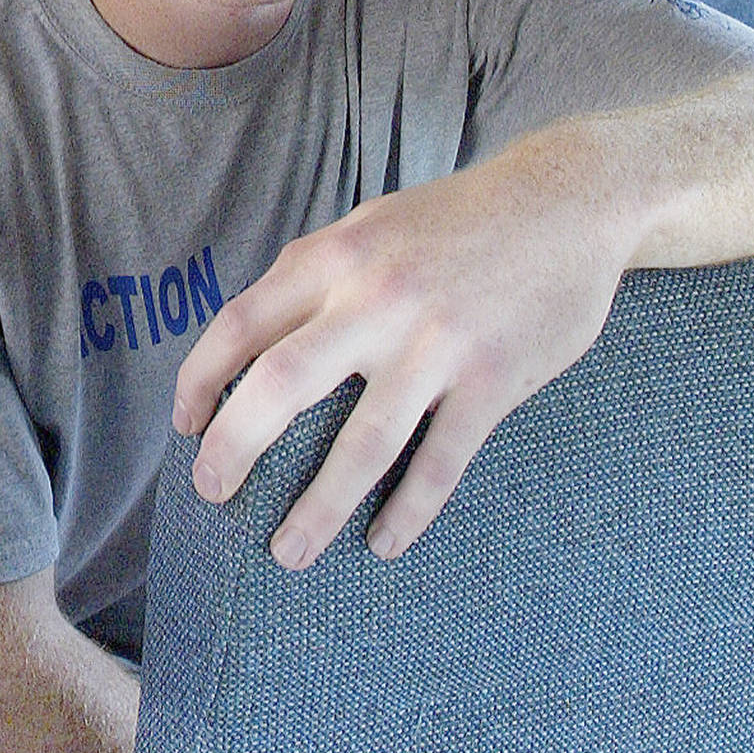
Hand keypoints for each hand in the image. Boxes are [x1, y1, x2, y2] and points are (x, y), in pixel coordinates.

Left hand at [171, 145, 626, 568]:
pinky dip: (408, 511)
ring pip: (361, 443)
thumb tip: (256, 344)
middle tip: (212, 494)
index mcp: (336, 255)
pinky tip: (384, 542)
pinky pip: (439, 462)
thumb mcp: (372, 226)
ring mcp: (436, 341)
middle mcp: (376, 296)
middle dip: (235, 448)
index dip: (202, 380)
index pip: (241, 323)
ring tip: (289, 551)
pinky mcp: (492, 379)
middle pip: (281, 384)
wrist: (567, 201)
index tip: (187, 427)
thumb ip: (318, 277)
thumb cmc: (458, 220)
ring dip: (318, 507)